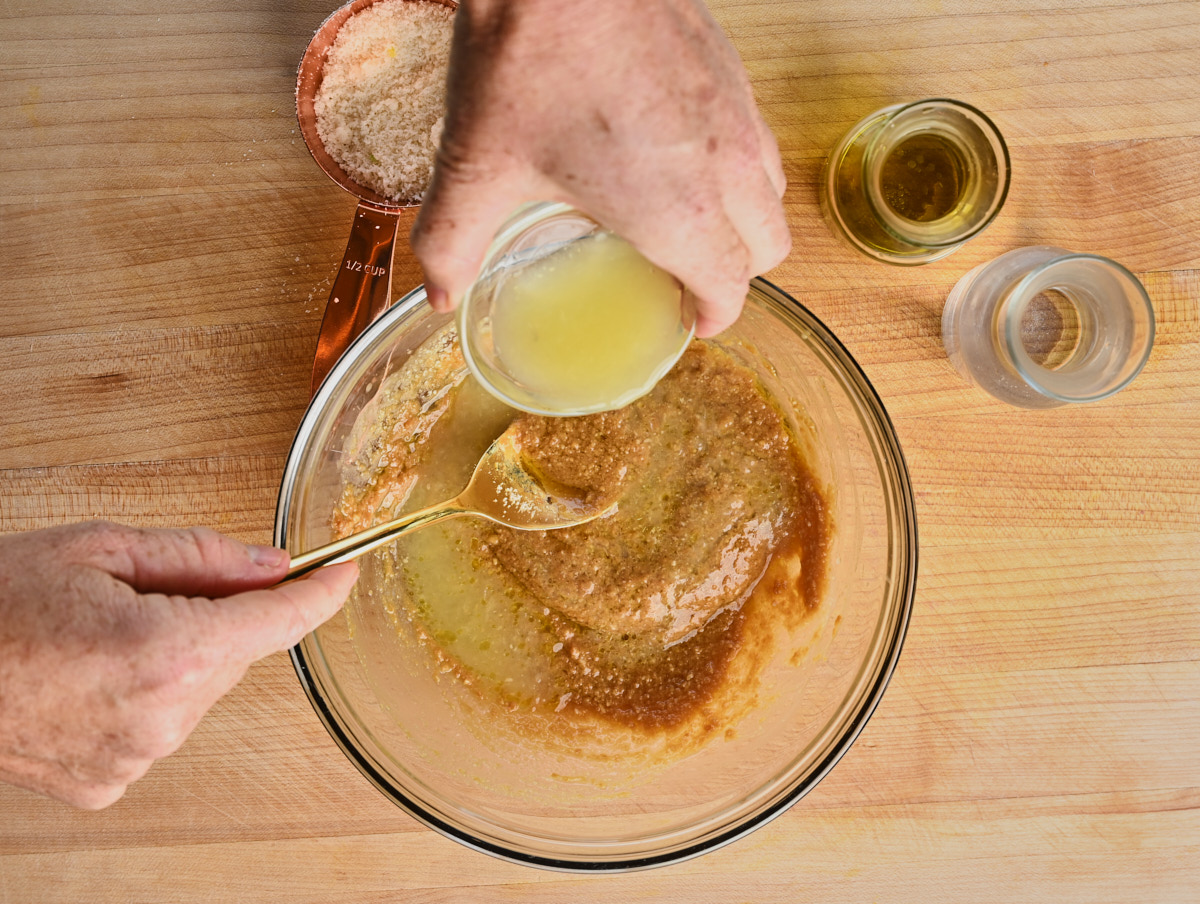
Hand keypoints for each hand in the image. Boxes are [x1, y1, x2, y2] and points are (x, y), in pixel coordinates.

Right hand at [0, 522, 357, 808]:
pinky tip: (90, 674)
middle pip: (235, 652)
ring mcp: (135, 757)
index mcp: (167, 653)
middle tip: (148, 589)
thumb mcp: (98, 549)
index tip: (344, 574)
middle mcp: (161, 717)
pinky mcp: (109, 781)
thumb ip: (200, 557)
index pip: (279, 623)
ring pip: (199, 688)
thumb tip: (270, 565)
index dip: (319, 594)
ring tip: (100, 634)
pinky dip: (146, 693)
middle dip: (216, 614)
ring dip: (177, 654)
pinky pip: (160, 723)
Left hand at [411, 0, 789, 336]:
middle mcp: (724, 165)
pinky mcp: (730, 64)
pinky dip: (737, 160)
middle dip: (735, 272)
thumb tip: (438, 291)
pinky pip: (757, 133)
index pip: (729, 286)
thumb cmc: (528, 56)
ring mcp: (736, 108)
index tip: (689, 320)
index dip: (712, 315)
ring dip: (743, 216)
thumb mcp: (475, 166)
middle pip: (769, 246)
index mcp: (677, 210)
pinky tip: (681, 148)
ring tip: (689, 216)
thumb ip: (453, 244)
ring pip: (772, 188)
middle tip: (688, 276)